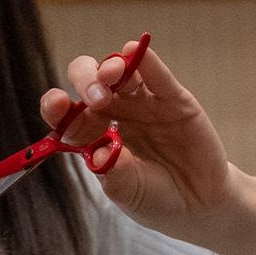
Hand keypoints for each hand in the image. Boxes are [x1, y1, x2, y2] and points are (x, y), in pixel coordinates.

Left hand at [41, 41, 255, 254]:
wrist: (198, 205)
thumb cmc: (155, 199)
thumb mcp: (129, 194)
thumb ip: (114, 174)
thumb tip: (101, 153)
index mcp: (94, 136)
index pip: (68, 115)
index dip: (58, 107)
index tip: (57, 104)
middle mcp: (115, 114)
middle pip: (90, 83)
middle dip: (86, 82)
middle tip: (95, 99)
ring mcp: (143, 104)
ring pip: (121, 74)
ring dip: (111, 67)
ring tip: (111, 75)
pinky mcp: (173, 100)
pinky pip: (157, 76)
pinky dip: (145, 60)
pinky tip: (136, 50)